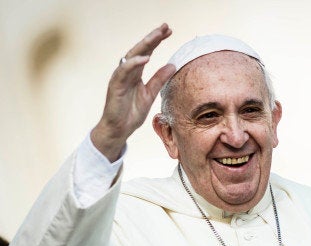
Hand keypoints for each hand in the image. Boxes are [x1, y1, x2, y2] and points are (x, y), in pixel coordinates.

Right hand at [91, 23, 175, 161]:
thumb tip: (172, 65)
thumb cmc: (131, 112)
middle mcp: (127, 72)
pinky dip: (134, 64)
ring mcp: (120, 78)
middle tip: (165, 27)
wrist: (119, 129)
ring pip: (132, 57)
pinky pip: (124, 72)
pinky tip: (145, 58)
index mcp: (136, 73)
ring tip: (157, 36)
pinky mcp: (115, 86)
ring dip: (145, 45)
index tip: (169, 31)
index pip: (147, 52)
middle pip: (140, 50)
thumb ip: (159, 79)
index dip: (157, 41)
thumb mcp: (150, 94)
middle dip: (152, 38)